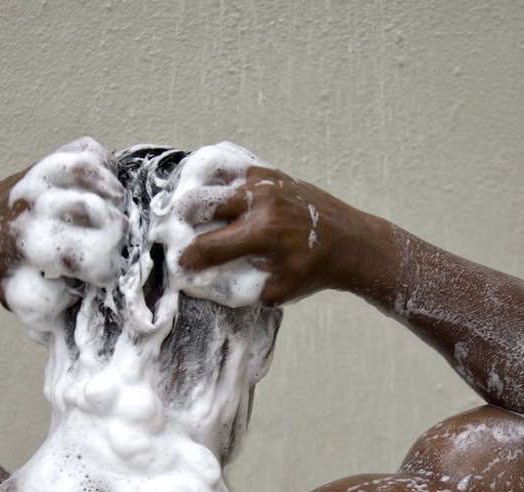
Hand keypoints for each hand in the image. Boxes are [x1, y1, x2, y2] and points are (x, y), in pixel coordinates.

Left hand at [0, 138, 127, 331]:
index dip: (105, 271)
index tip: (101, 277)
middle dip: (114, 236)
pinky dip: (106, 165)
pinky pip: (86, 150)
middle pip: (99, 214)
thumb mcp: (19, 300)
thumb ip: (51, 308)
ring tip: (115, 211)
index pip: (88, 257)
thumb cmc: (3, 269)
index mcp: (27, 245)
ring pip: (90, 173)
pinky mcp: (46, 161)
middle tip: (109, 247)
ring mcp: (39, 178)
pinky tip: (106, 187)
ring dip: (113, 195)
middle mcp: (32, 207)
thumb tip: (85, 299)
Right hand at [179, 166, 388, 306]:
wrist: (350, 242)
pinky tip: (209, 189)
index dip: (188, 257)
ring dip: (198, 196)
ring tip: (184, 209)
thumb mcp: (277, 290)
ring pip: (216, 181)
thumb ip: (240, 288)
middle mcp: (261, 203)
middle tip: (173, 230)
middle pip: (203, 204)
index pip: (209, 246)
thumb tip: (206, 282)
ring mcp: (267, 184)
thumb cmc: (314, 269)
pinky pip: (235, 169)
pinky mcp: (273, 174)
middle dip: (183, 220)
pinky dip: (218, 178)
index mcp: (261, 234)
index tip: (180, 263)